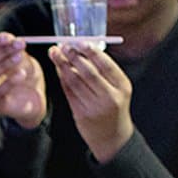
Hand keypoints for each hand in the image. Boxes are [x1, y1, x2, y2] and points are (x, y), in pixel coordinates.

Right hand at [0, 33, 45, 127]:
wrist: (35, 98)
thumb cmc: (25, 75)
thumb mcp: (22, 57)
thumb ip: (13, 48)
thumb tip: (9, 38)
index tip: (8, 37)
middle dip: (4, 50)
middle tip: (21, 44)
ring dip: (4, 64)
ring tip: (19, 58)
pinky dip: (10, 81)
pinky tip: (22, 74)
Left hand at [48, 42, 133, 161]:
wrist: (112, 136)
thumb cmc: (114, 107)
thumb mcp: (117, 89)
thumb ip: (104, 72)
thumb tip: (84, 49)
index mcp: (122, 86)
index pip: (106, 65)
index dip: (91, 52)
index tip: (79, 42)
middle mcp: (109, 97)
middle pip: (88, 72)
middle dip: (74, 57)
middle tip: (63, 45)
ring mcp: (94, 107)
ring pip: (75, 82)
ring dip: (63, 66)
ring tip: (55, 54)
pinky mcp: (81, 114)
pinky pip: (69, 93)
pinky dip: (62, 79)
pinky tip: (58, 69)